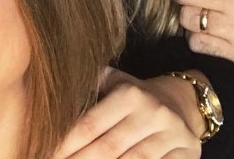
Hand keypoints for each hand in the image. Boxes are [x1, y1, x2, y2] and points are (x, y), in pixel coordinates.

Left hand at [54, 68, 200, 157]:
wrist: (181, 102)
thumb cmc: (134, 94)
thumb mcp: (113, 81)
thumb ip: (88, 87)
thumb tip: (52, 99)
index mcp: (129, 94)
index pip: (91, 124)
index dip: (67, 142)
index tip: (47, 153)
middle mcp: (151, 113)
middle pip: (108, 148)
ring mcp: (171, 135)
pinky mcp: (186, 153)